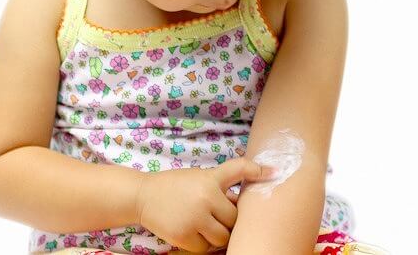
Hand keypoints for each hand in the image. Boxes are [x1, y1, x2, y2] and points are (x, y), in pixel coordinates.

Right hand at [134, 157, 277, 252]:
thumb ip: (220, 189)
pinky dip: (202, 243)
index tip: (274, 171)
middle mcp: (205, 198)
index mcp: (209, 179)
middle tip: (217, 216)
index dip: (257, 170)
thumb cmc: (175, 185)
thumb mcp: (199, 178)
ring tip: (206, 224)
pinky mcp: (184, 236)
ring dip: (218, 234)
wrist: (143, 195)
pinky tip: (192, 231)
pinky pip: (205, 247)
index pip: (238, 170)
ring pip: (222, 237)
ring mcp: (195, 219)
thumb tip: (240, 206)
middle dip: (228, 220)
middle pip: (234, 219)